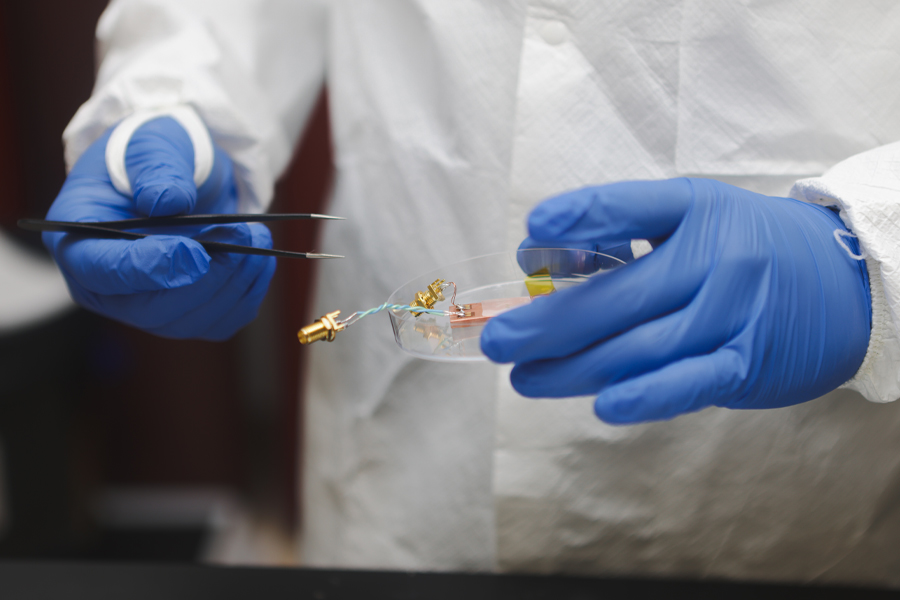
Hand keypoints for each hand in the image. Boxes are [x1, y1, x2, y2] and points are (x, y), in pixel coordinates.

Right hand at [43, 116, 275, 339]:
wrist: (180, 172)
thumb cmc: (153, 155)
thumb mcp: (151, 143)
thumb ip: (157, 169)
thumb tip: (167, 202)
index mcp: (78, 238)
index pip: (101, 270)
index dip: (148, 267)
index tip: (197, 254)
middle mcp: (105, 284)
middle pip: (152, 308)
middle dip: (207, 277)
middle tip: (243, 233)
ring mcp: (144, 305)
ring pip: (191, 320)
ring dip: (235, 282)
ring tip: (256, 235)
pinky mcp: (184, 314)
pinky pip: (219, 322)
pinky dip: (247, 293)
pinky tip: (258, 260)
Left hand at [481, 178, 870, 423]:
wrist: (842, 280)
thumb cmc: (745, 246)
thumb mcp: (693, 218)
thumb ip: (623, 234)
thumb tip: (538, 258)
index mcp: (696, 210)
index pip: (630, 205)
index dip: (580, 216)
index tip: (532, 231)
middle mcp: (716, 258)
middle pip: (618, 297)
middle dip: (548, 324)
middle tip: (498, 342)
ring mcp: (733, 313)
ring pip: (639, 348)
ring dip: (573, 369)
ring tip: (524, 378)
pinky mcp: (746, 363)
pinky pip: (687, 383)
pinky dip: (642, 396)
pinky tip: (600, 404)